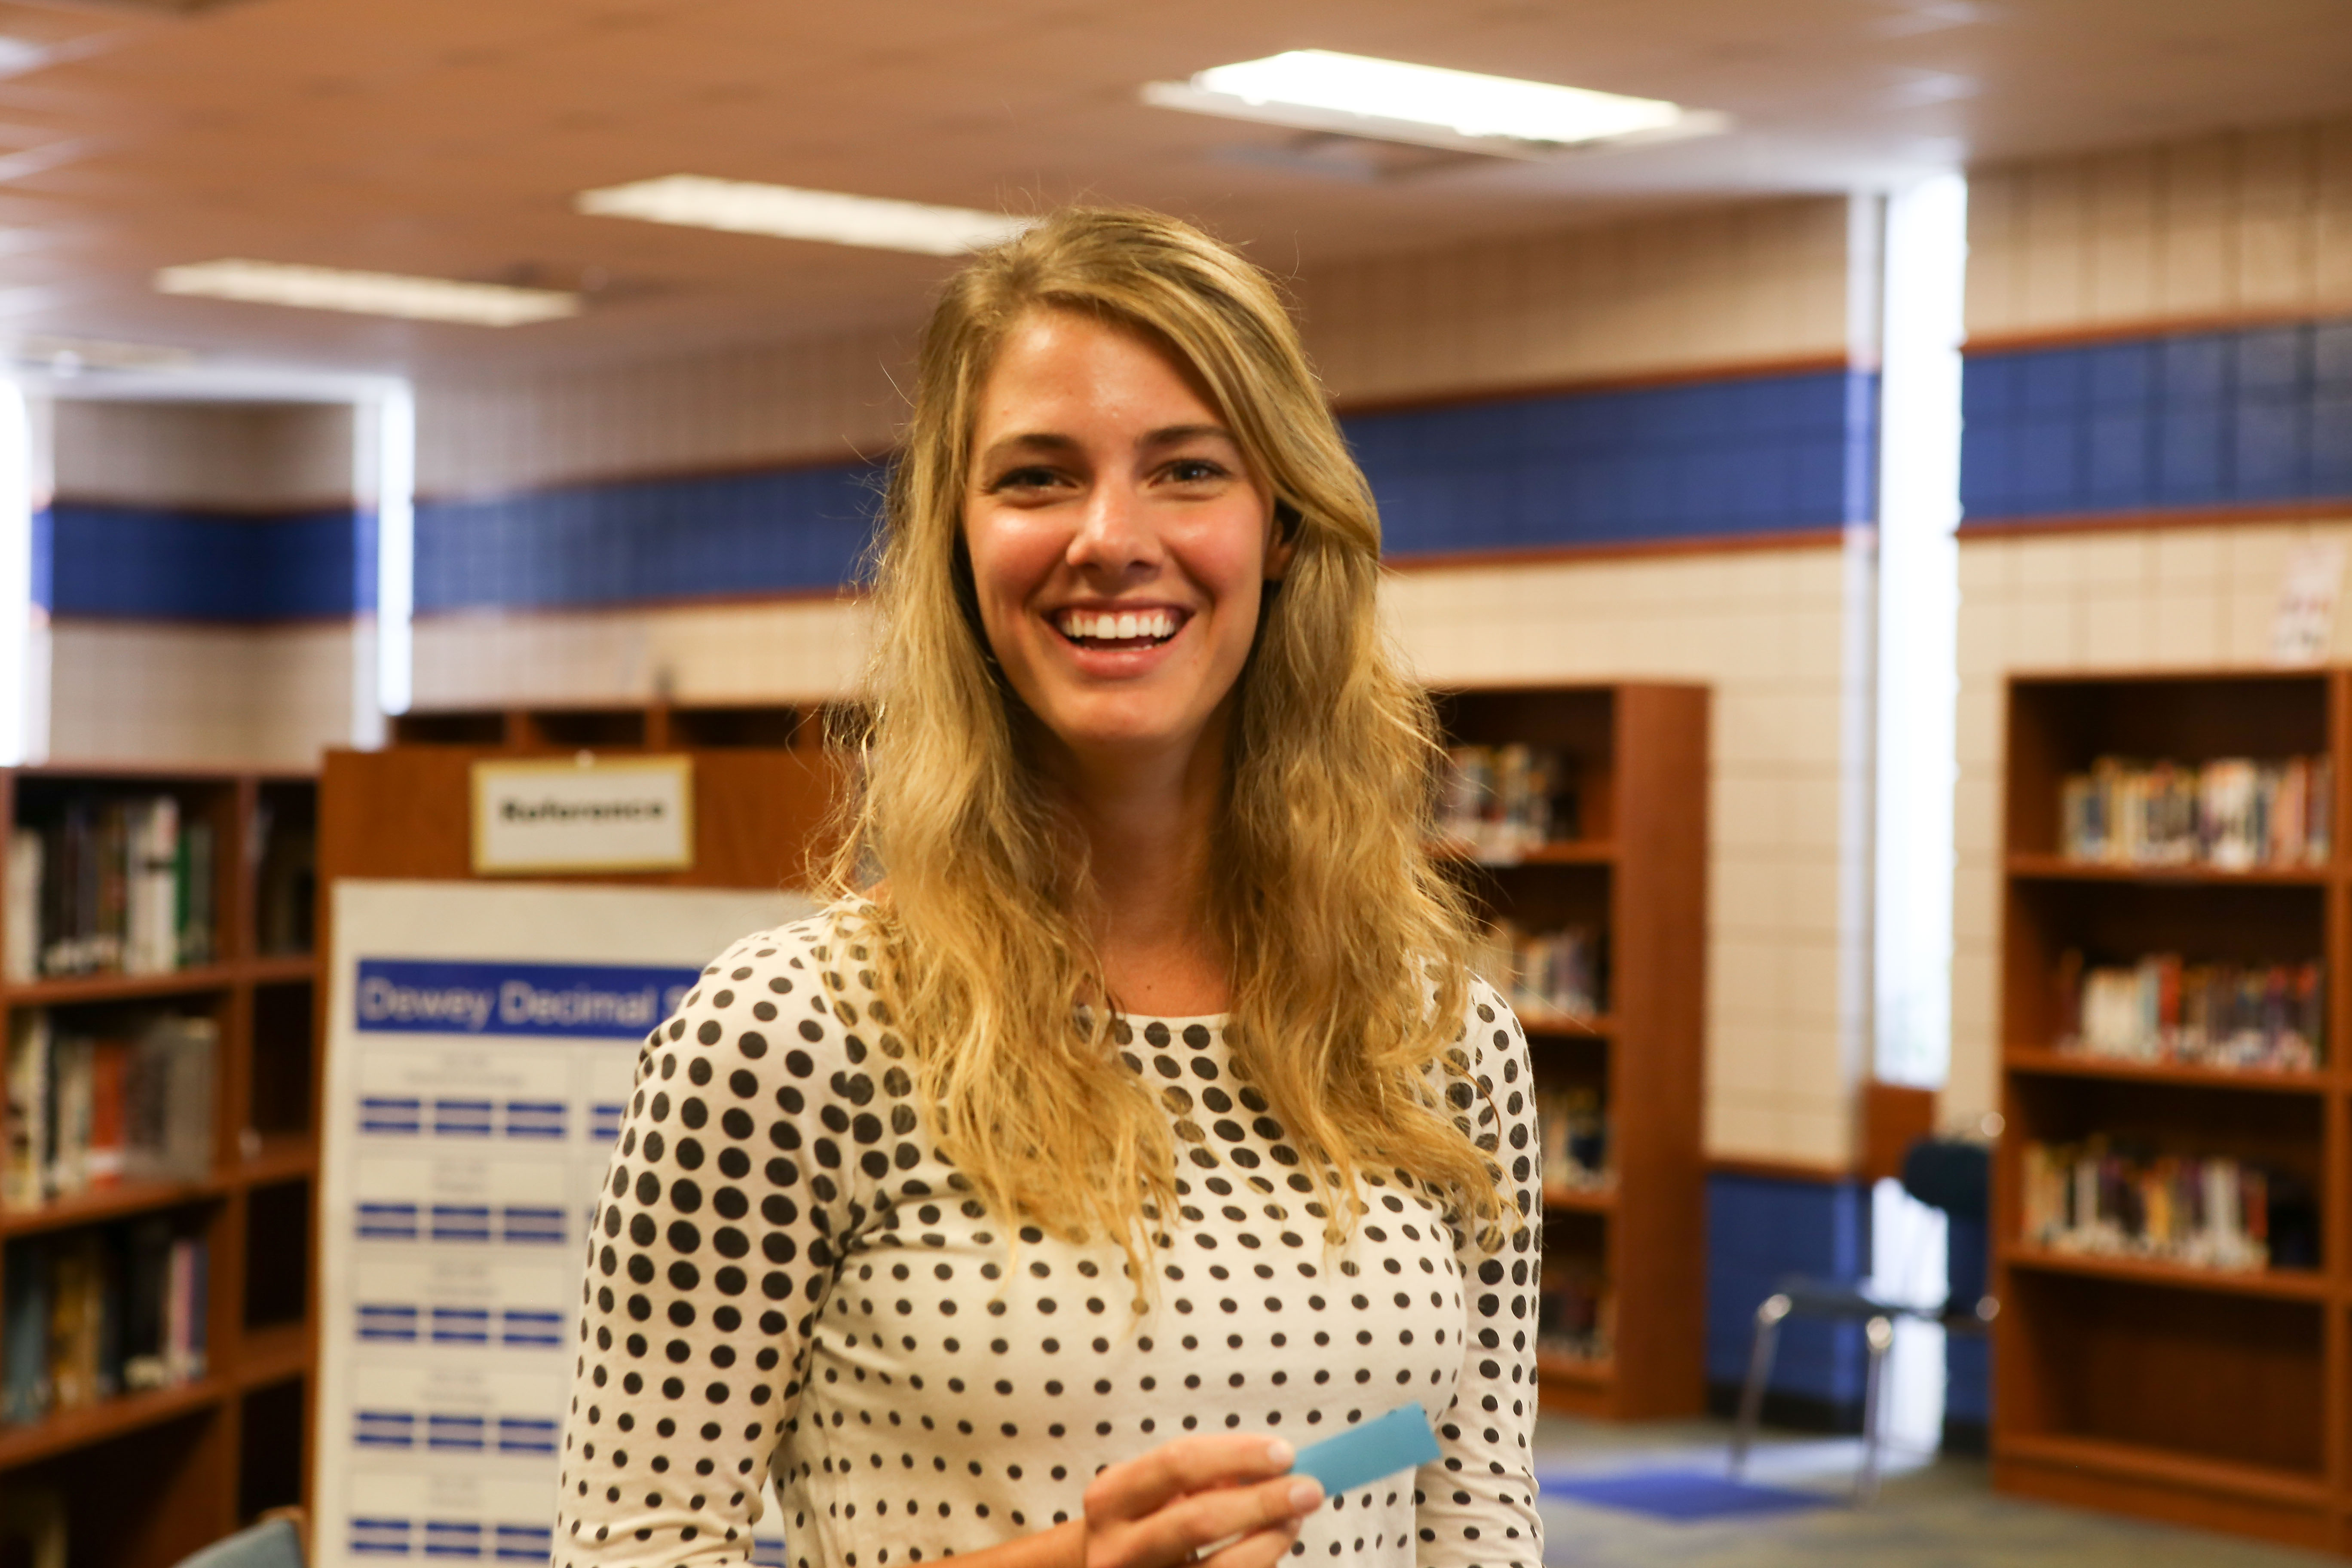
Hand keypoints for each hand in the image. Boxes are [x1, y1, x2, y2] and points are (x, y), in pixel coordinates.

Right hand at [1079, 1433, 1323, 1567]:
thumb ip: (1202, 1477)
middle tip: (1309, 1489)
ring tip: (1294, 1520)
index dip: (1236, 1455)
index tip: (1284, 1453)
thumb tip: (1271, 1469)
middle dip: (1262, 1501)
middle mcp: (1115, 1548)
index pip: (1177, 1464)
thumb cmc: (1143, 1523)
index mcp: (1109, 1498)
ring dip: (1268, 1541)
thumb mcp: (1155, 1492)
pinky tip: (1272, 1548)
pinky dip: (1258, 1565)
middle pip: (1199, 1520)